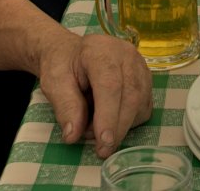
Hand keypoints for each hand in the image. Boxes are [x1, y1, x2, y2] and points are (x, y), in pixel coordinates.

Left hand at [35, 31, 153, 157]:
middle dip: (117, 127)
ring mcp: (139, 66)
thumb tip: (73, 135)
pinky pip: (144, 107)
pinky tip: (110, 120)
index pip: (110, 85)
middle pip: (130, 95)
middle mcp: (126, 54)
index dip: (108, 116)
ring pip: (140, 103)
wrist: (71, 54)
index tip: (103, 142)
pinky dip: (129, 122)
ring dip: (122, 126)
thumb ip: (65, 107)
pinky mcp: (145, 80)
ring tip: (96, 130)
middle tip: (102, 149)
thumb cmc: (62, 67)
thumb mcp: (54, 83)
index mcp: (100, 50)